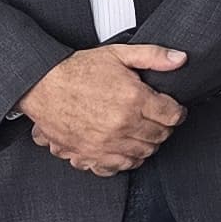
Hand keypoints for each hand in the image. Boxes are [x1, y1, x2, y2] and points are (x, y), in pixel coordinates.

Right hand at [22, 44, 188, 174]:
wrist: (40, 85)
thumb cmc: (76, 70)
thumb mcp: (118, 54)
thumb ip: (153, 56)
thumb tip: (180, 59)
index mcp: (133, 99)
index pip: (173, 115)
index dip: (176, 111)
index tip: (172, 109)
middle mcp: (121, 125)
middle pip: (160, 136)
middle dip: (163, 127)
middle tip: (155, 118)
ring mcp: (105, 143)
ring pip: (142, 153)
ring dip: (146, 144)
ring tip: (139, 131)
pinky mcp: (88, 154)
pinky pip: (117, 167)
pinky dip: (124, 160)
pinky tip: (123, 147)